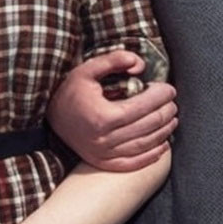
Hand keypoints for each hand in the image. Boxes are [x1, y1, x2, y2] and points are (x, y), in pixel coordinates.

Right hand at [47, 50, 176, 171]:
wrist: (50, 116)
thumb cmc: (70, 91)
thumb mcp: (88, 69)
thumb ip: (114, 61)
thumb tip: (140, 64)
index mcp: (102, 116)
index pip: (142, 107)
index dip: (160, 97)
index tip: (168, 88)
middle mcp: (104, 138)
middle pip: (147, 126)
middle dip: (165, 112)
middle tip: (172, 102)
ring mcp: (104, 153)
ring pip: (144, 145)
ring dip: (163, 132)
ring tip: (172, 119)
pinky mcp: (103, 163)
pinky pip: (134, 163)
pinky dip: (152, 156)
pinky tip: (163, 145)